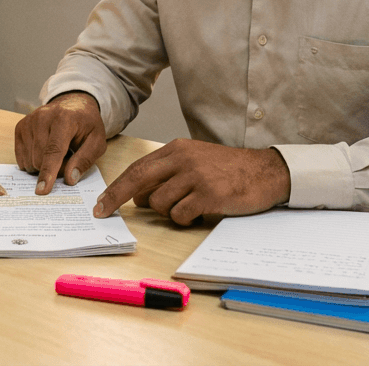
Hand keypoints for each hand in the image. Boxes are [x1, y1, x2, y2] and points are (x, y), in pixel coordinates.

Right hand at [14, 92, 107, 194]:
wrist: (73, 105)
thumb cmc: (86, 125)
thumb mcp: (97, 141)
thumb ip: (85, 160)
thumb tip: (70, 179)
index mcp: (64, 119)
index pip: (53, 150)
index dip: (48, 172)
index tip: (42, 190)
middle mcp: (42, 117)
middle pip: (39, 159)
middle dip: (53, 169)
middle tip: (68, 159)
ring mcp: (29, 121)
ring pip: (29, 160)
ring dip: (43, 165)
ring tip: (58, 152)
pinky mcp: (20, 127)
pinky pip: (21, 157)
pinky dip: (33, 160)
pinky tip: (45, 150)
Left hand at [93, 139, 290, 224]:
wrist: (266, 171)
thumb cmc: (229, 169)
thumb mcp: (196, 160)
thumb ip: (168, 172)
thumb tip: (141, 195)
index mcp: (177, 149)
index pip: (137, 167)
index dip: (116, 186)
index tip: (102, 202)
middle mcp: (183, 159)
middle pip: (138, 180)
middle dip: (116, 198)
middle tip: (104, 212)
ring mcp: (195, 176)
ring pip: (159, 202)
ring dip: (168, 212)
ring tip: (188, 208)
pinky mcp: (208, 195)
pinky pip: (180, 215)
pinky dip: (184, 220)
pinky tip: (198, 215)